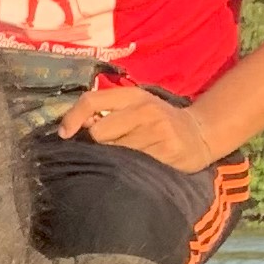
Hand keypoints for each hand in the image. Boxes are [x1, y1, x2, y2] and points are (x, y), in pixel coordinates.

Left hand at [54, 83, 218, 172]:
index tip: (64, 134)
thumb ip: (106, 111)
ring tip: (129, 156)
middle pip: (98, 132)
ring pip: (114, 151)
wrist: (200, 133)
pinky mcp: (167, 152)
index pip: (92, 100)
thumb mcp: (135, 106)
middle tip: (114, 145)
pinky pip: (133, 165)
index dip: (72, 117)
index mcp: (133, 95)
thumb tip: (72, 127)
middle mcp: (145, 110)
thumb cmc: (158, 121)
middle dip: (99, 142)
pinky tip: (141, 165)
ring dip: (115, 158)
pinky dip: (131, 168)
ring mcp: (158, 131)